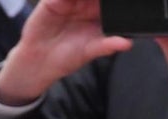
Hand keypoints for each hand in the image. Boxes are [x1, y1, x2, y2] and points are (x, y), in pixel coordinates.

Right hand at [0, 0, 132, 105]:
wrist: (40, 63)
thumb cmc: (67, 57)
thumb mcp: (91, 51)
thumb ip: (108, 45)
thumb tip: (127, 44)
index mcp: (97, 13)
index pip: (109, 2)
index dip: (115, 2)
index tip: (127, 2)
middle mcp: (85, 3)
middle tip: (104, 3)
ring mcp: (69, 0)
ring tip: (88, 2)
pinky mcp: (52, 0)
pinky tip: (73, 1)